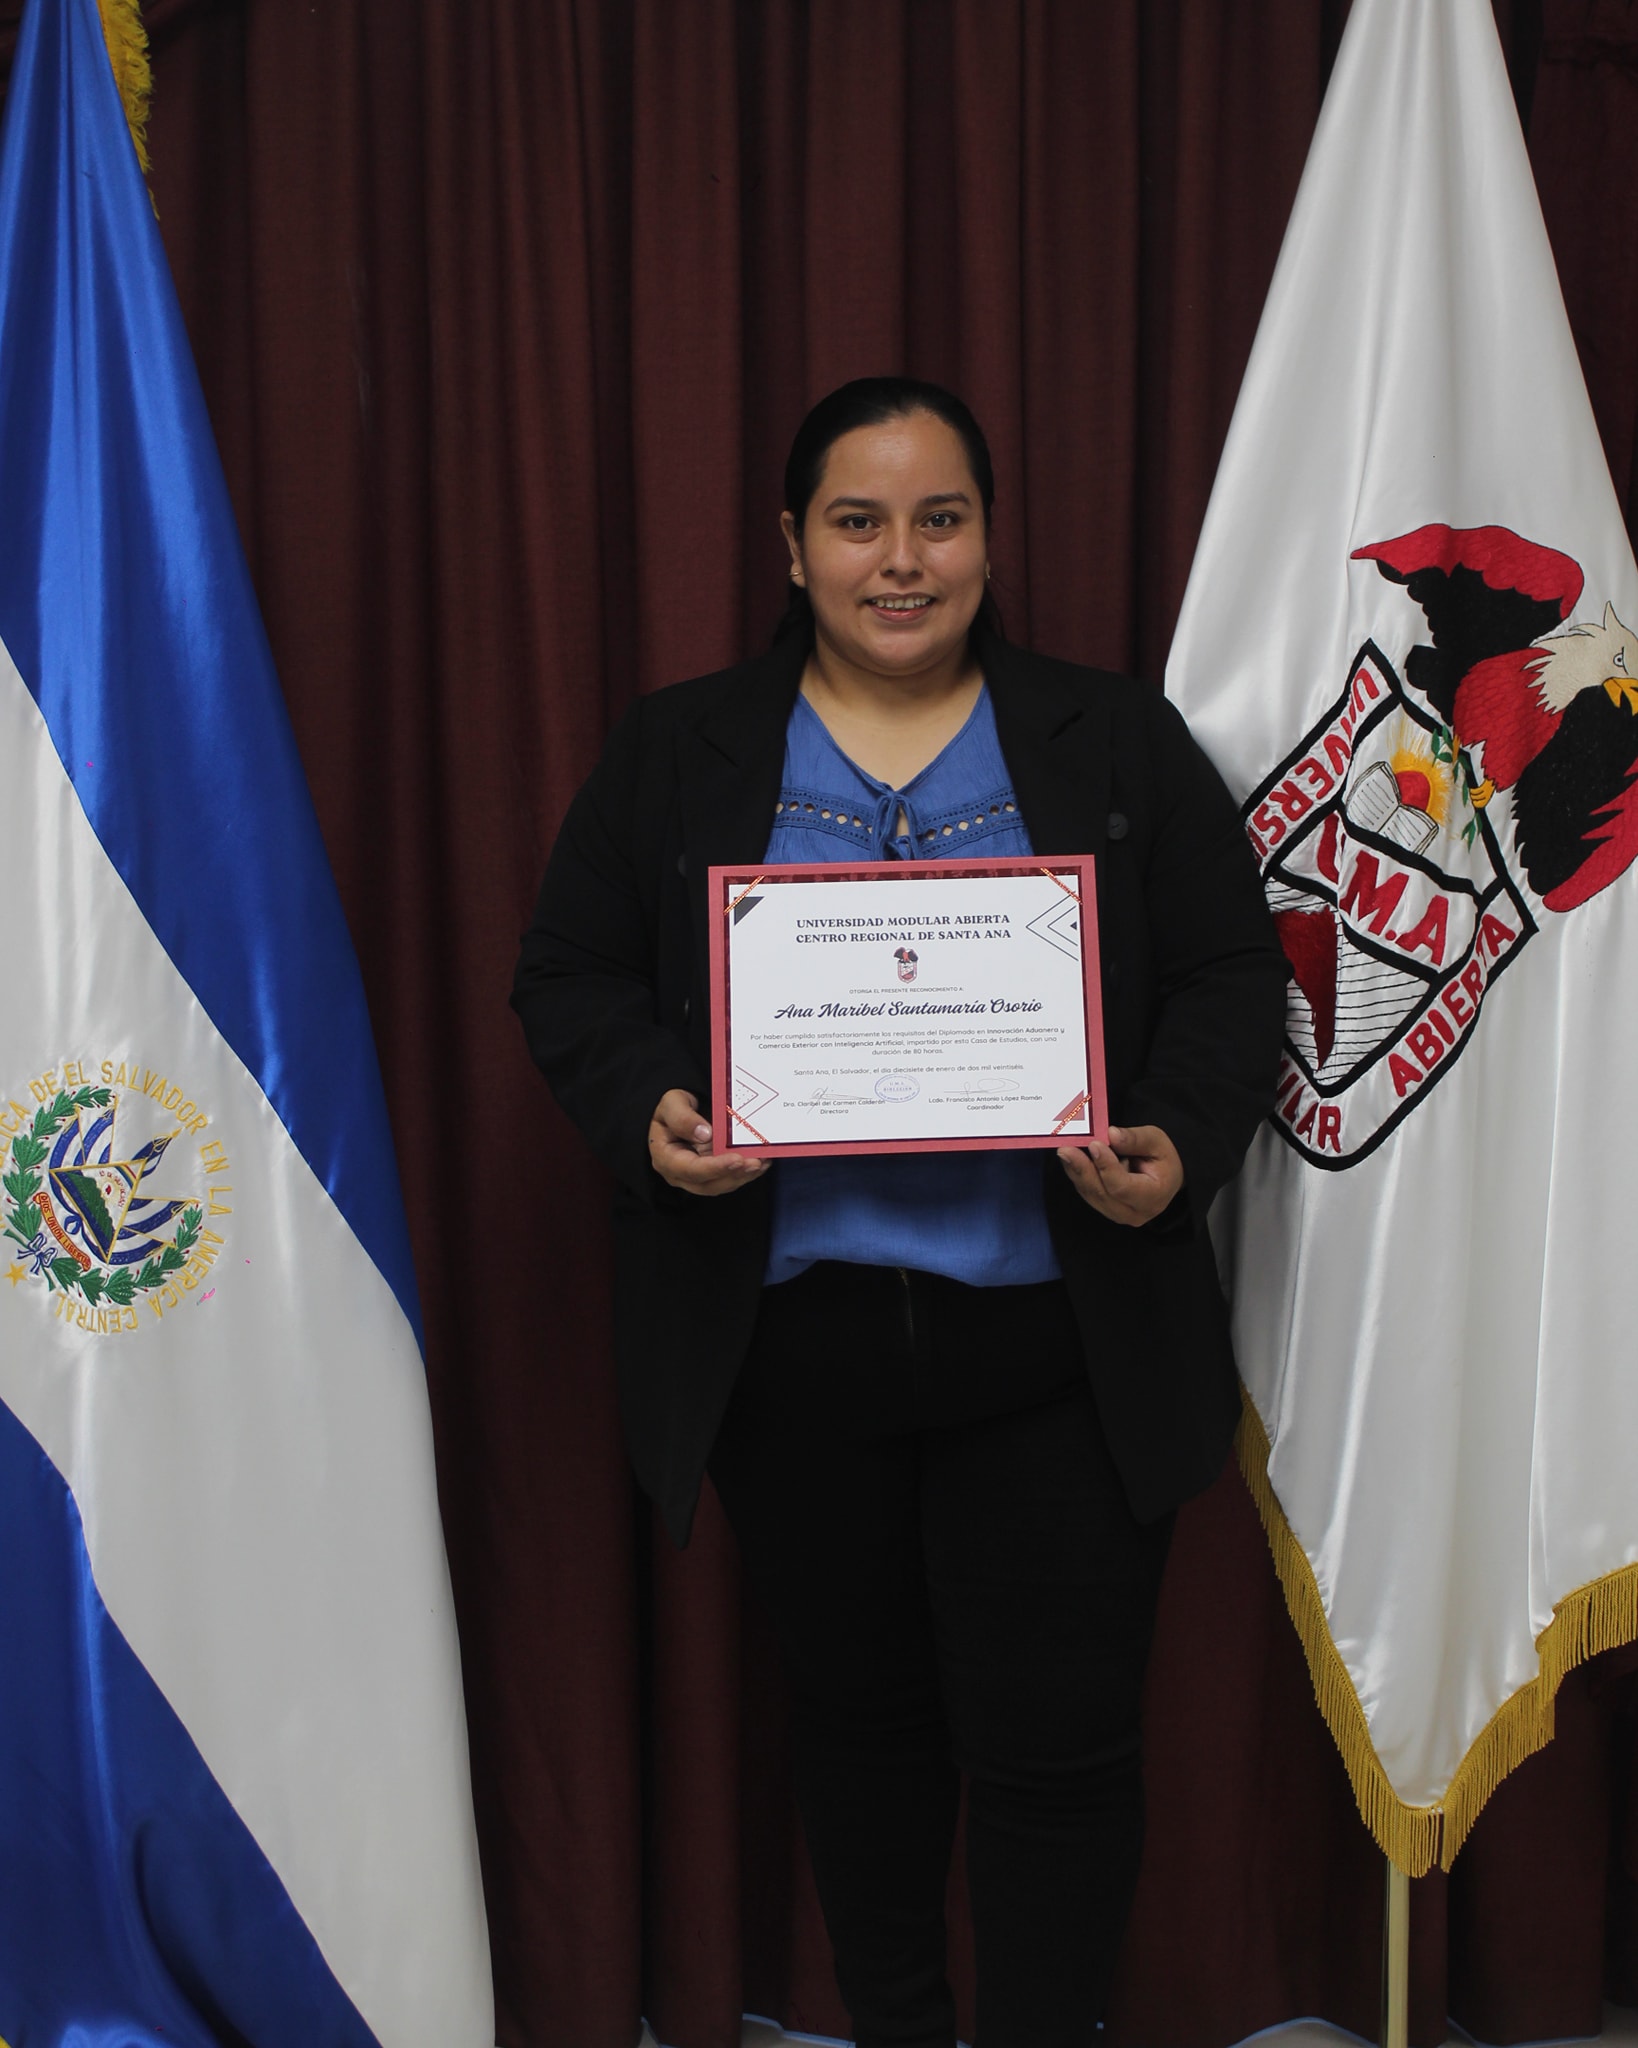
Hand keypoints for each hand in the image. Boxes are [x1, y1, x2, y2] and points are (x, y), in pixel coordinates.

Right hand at [648, 1089, 768, 1195]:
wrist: (676, 1112)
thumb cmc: (670, 1109)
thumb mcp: (671, 1104)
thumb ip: (682, 1117)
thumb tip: (704, 1133)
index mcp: (666, 1159)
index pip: (691, 1170)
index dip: (716, 1167)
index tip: (737, 1159)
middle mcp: (681, 1174)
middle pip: (710, 1184)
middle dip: (735, 1175)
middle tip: (756, 1162)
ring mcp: (698, 1176)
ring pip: (723, 1184)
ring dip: (745, 1175)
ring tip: (763, 1161)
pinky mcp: (712, 1173)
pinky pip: (730, 1177)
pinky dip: (747, 1171)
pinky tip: (762, 1161)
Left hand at [1057, 1124, 1183, 1227]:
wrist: (1164, 1178)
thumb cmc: (1161, 1159)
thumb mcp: (1156, 1142)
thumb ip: (1135, 1139)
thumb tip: (1112, 1134)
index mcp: (1154, 1197)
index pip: (1123, 1187)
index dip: (1106, 1167)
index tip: (1095, 1145)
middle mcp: (1135, 1213)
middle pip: (1103, 1194)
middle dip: (1083, 1170)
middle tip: (1066, 1149)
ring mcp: (1118, 1214)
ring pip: (1091, 1194)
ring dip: (1076, 1172)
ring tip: (1065, 1151)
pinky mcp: (1105, 1209)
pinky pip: (1087, 1193)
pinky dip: (1078, 1175)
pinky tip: (1071, 1158)